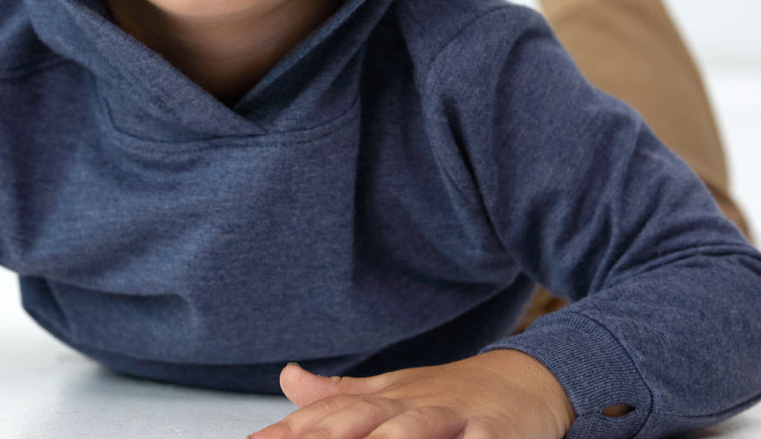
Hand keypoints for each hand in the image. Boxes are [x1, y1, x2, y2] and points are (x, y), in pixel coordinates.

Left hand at [251, 350, 574, 438]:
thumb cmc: (449, 395)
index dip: (288, 432)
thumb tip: (286, 378)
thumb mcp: (391, 392)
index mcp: (383, 400)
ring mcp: (451, 417)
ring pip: (412, 431)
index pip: (327, 417)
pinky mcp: (494, 432)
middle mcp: (410, 406)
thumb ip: (339, 393)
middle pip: (359, 421)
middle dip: (322, 436)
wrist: (526, 378)